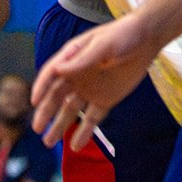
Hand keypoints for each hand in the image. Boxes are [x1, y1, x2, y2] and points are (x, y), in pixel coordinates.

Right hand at [31, 14, 155, 150]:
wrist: (147, 39)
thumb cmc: (122, 35)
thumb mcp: (102, 45)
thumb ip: (82, 59)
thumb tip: (58, 70)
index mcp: (73, 57)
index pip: (52, 73)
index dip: (41, 86)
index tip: (34, 101)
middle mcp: (77, 75)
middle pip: (57, 96)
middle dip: (46, 112)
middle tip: (37, 128)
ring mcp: (90, 89)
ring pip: (71, 110)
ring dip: (60, 125)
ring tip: (48, 142)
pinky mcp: (105, 100)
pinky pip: (92, 119)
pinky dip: (84, 132)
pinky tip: (76, 146)